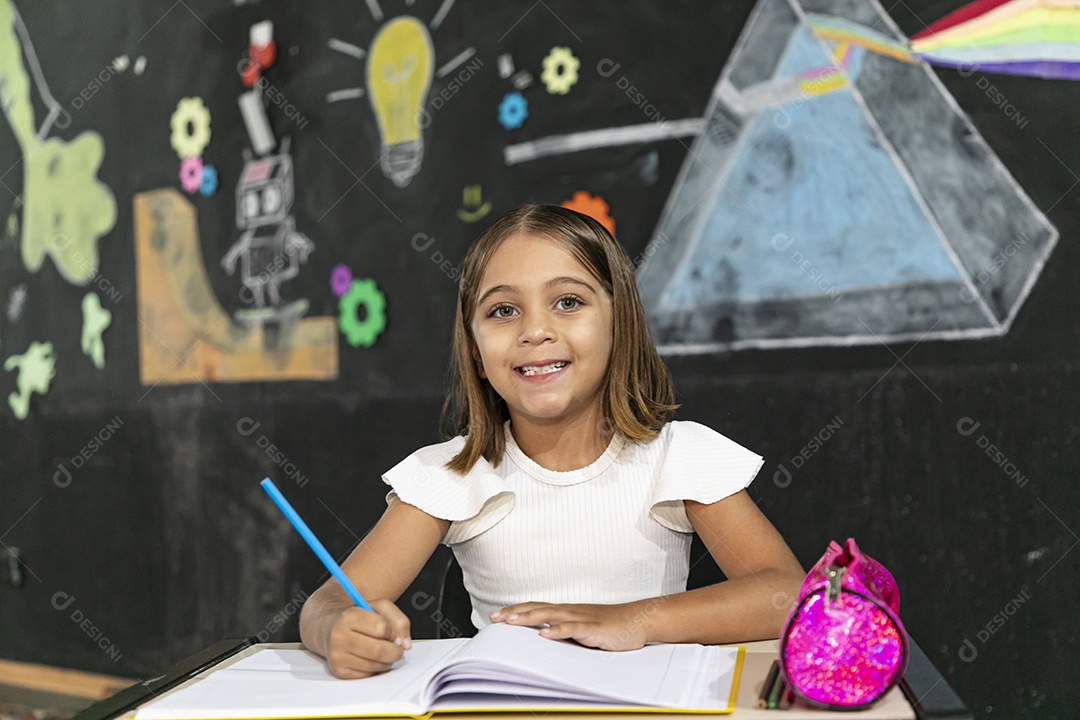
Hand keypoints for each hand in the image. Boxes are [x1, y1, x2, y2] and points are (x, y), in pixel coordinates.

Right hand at [324, 599, 412, 678]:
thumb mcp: (378, 607)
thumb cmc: (357, 618)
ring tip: (382, 652)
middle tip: (397, 649)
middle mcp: (339, 636)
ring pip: (375, 665)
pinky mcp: (339, 671)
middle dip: (395, 652)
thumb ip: (398, 620)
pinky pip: (368, 675)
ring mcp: (337, 656)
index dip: (392, 632)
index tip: (391, 633)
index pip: (382, 628)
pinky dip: (376, 669)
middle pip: (379, 650)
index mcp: (349, 616)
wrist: (330, 628)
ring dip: (387, 661)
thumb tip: (406, 644)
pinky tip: (371, 659)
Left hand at [490, 601, 651, 650]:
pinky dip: (557, 630)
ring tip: (512, 621)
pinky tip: (545, 634)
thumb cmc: (610, 626)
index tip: (496, 615)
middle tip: (495, 617)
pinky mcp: (593, 628)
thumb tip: (542, 639)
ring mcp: (581, 618)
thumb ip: (564, 632)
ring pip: (550, 615)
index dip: (516, 610)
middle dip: (515, 613)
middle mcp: (570, 611)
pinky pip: (572, 628)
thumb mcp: (582, 629)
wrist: (636, 620)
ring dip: (529, 618)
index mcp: (566, 611)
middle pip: (537, 609)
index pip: (535, 608)